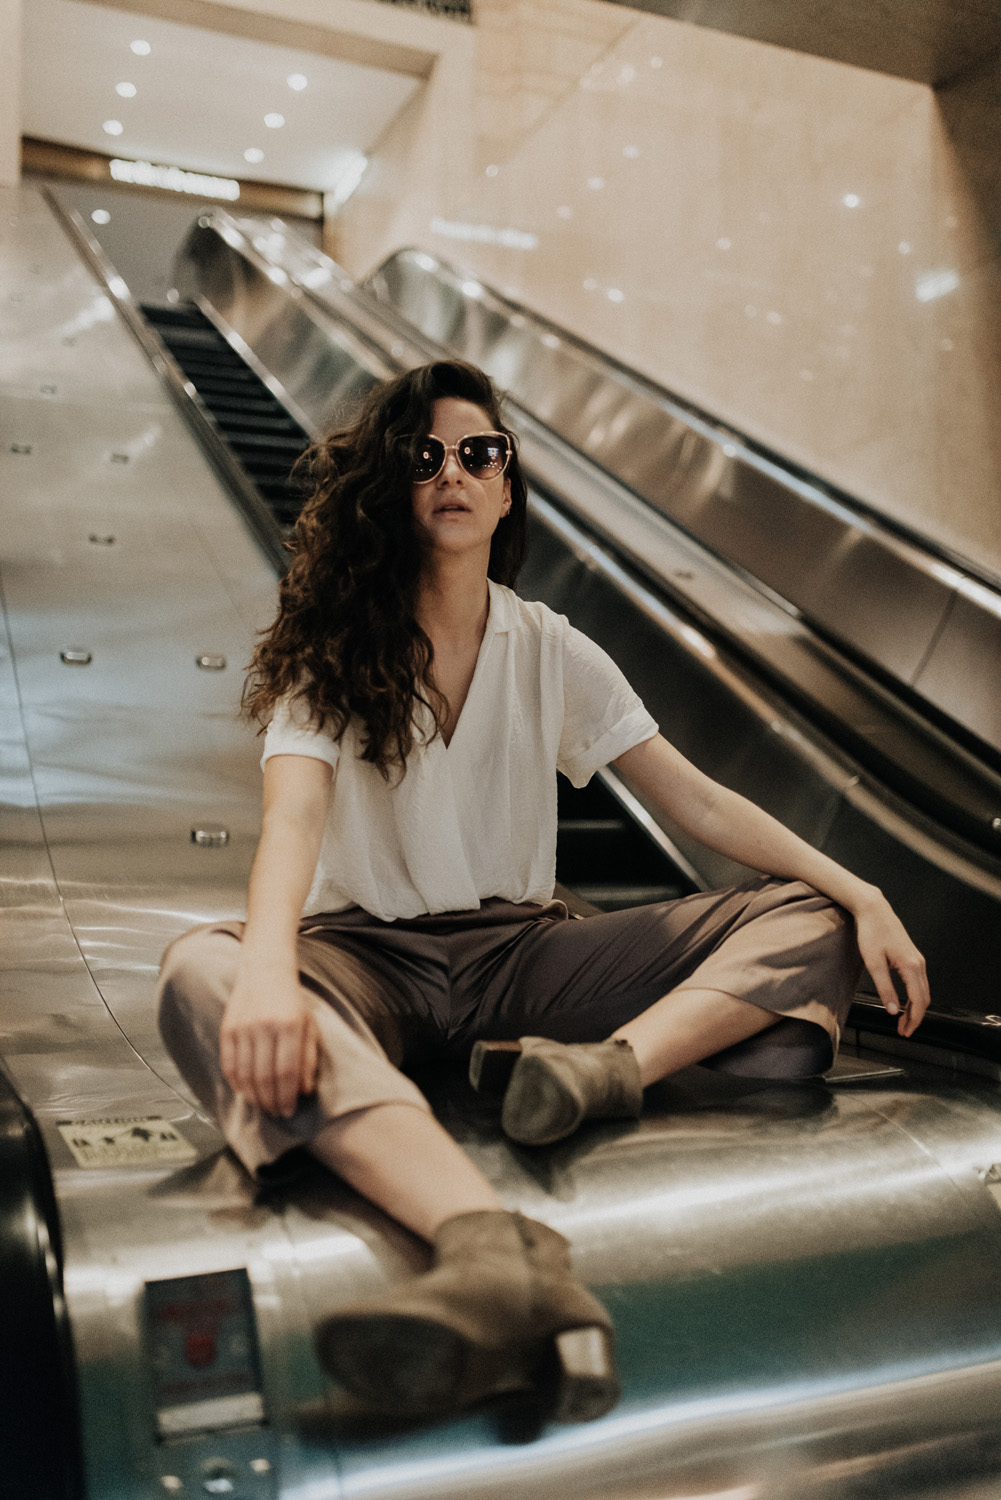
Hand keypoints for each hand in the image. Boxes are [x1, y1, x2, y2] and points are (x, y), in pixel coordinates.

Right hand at [220, 968, 319, 1117]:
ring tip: (263, 1106)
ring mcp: (242, 1028)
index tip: (289, 1111)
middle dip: (270, 1101)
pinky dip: (237, 1084)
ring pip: (245, 1075)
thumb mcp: (309, 1026)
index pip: (286, 1071)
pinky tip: (246, 1092)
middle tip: (276, 1113)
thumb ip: (308, 1059)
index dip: (287, 1096)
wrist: (264, 971)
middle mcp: (264, 1026)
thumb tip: (304, 1091)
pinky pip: (229, 1065)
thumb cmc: (291, 1001)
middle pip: (264, 1077)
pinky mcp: (227, 1029)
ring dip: (254, 1097)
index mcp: (289, 1025)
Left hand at [853, 892, 929, 1036]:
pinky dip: (914, 996)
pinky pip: (918, 982)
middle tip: (903, 1031)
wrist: (874, 910)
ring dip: (915, 1008)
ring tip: (902, 1021)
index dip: (913, 1020)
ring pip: (923, 991)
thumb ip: (885, 989)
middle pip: (924, 999)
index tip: (905, 1032)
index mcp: (911, 967)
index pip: (918, 1001)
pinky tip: (904, 1003)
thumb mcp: (874, 964)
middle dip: (915, 1017)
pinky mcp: (912, 957)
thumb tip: (893, 1011)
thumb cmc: (872, 933)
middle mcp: (919, 964)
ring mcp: (918, 960)